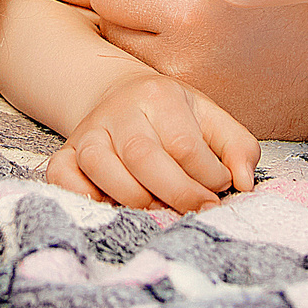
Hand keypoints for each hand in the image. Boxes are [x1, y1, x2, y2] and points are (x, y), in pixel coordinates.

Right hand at [47, 71, 259, 211]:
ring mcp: (87, 134)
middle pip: (143, 158)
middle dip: (178, 194)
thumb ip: (239, 148)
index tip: (220, 188)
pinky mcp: (65, 155)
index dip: (208, 176)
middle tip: (200, 210)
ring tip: (160, 208)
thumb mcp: (211, 120)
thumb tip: (244, 184)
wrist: (120, 98)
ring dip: (136, 201)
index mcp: (158, 96)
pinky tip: (115, 207)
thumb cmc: (173, 117)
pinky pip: (63, 179)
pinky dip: (86, 200)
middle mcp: (118, 112)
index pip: (184, 144)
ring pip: (103, 170)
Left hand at [86, 0, 307, 141]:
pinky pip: (154, 84)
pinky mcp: (198, 120)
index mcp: (190, 12)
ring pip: (125, 55)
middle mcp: (181, 63)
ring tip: (192, 21)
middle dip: (129, 1)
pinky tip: (208, 51)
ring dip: (142, 34)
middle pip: (107, 23)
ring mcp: (188, 99)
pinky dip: (167, 64)